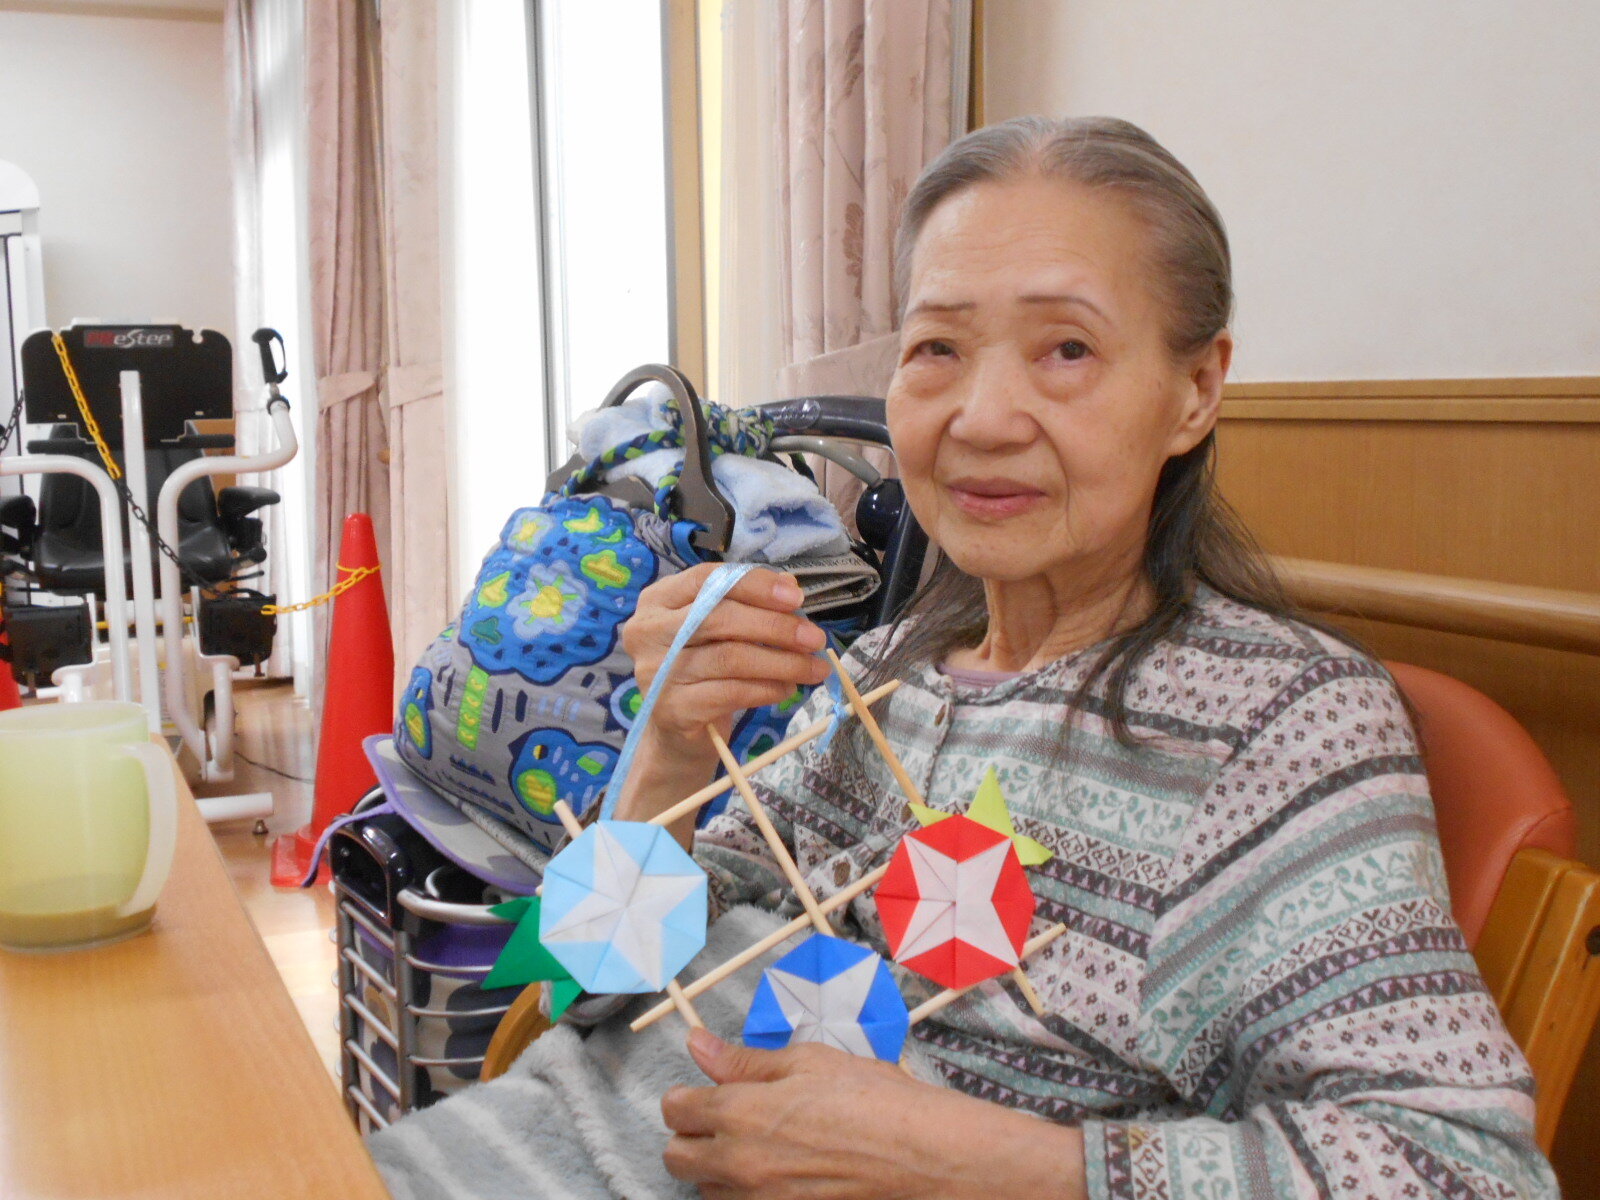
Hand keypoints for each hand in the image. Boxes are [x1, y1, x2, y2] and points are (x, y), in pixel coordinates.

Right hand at [617, 565, 829, 822]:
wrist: (676, 732)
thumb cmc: (702, 670)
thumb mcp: (719, 631)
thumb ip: (747, 605)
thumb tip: (790, 588)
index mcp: (658, 600)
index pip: (707, 579)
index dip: (755, 585)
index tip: (797, 598)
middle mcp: (647, 631)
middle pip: (720, 618)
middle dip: (776, 627)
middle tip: (815, 638)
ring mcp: (656, 672)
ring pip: (731, 658)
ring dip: (783, 662)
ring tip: (814, 668)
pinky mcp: (671, 709)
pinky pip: (731, 693)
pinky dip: (766, 689)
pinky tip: (786, 689)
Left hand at [660, 1030, 1085, 1199]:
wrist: (924, 1156)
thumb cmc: (874, 1101)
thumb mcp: (809, 1061)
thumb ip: (745, 1060)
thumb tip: (698, 1043)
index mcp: (739, 1114)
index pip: (675, 1110)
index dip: (687, 1096)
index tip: (704, 1091)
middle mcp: (738, 1165)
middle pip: (676, 1158)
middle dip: (692, 1136)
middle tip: (726, 1120)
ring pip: (707, 1189)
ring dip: (718, 1169)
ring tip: (760, 1146)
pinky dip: (747, 1192)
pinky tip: (779, 1173)